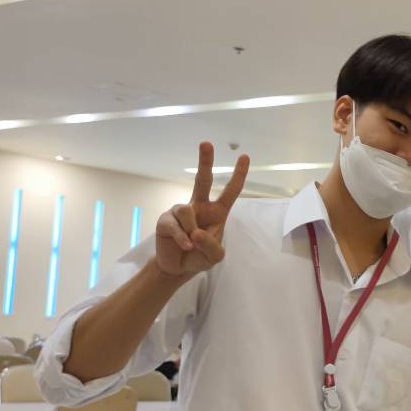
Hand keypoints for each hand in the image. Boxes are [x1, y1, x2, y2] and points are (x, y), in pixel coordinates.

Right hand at [156, 142, 249, 277]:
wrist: (179, 268)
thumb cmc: (200, 257)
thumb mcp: (215, 257)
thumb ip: (211, 246)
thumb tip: (196, 232)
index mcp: (217, 212)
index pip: (231, 191)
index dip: (238, 175)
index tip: (245, 156)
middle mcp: (200, 206)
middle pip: (203, 179)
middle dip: (205, 161)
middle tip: (206, 143)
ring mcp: (181, 211)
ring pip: (186, 211)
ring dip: (190, 230)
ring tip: (191, 244)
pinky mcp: (166, 220)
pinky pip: (174, 225)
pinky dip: (181, 238)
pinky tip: (185, 245)